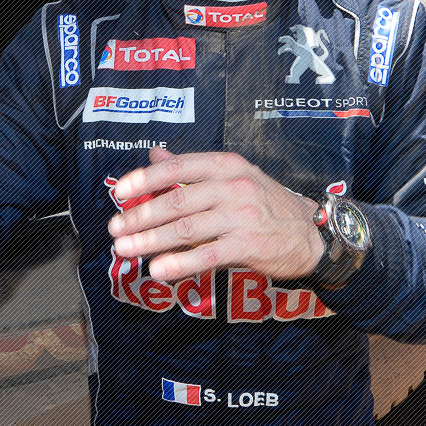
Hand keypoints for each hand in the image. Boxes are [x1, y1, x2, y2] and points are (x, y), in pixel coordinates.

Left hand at [105, 147, 321, 282]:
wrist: (310, 233)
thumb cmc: (266, 203)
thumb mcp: (234, 175)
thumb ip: (192, 168)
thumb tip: (154, 155)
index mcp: (226, 165)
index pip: (178, 168)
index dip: (145, 180)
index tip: (119, 192)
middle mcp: (234, 186)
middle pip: (177, 201)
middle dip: (140, 216)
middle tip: (115, 229)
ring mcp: (242, 216)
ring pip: (186, 228)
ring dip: (150, 241)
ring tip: (125, 250)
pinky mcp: (249, 245)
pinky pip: (206, 255)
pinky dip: (179, 264)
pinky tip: (157, 270)